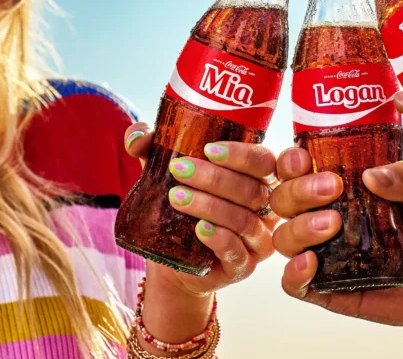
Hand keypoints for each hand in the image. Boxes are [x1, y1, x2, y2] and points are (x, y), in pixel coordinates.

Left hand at [123, 123, 278, 342]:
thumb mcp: (164, 174)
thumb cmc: (178, 209)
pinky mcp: (244, 266)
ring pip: (243, 220)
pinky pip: (238, 253)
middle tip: (178, 170)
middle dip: (214, 178)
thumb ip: (151, 149)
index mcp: (257, 180)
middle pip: (252, 190)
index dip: (240, 155)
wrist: (172, 260)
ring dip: (210, 206)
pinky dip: (219, 239)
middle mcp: (265, 208)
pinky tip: (199, 230)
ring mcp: (257, 240)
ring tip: (176, 198)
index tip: (207, 149)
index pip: (263, 162)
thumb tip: (137, 137)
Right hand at [270, 153, 402, 357]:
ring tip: (331, 225)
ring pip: (285, 239)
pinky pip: (297, 286)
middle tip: (331, 187)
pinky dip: (295, 273)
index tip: (305, 157)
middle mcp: (329, 218)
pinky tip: (312, 263)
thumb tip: (371, 175)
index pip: (300, 170)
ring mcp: (329, 255)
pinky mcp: (333, 291)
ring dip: (299, 228)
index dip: (292, 161)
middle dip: (298, 191)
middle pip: (284, 201)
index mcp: (345, 188)